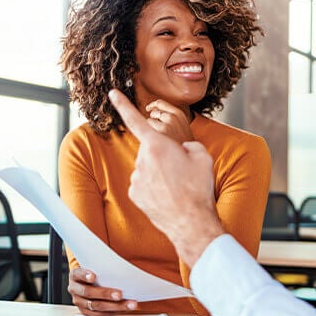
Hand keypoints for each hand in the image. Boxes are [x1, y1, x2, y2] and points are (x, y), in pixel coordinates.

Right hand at [67, 267, 137, 315]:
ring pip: (95, 306)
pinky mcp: (85, 311)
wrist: (86, 282)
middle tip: (119, 294)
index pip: (78, 274)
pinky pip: (99, 314)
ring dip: (114, 306)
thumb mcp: (94, 266)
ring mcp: (79, 301)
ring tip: (129, 304)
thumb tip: (122, 267)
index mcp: (75, 275)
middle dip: (105, 294)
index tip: (94, 277)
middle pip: (88, 292)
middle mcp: (75, 289)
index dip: (85, 275)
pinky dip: (112, 312)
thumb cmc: (94, 272)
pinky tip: (123, 309)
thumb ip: (102, 267)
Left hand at [108, 89, 224, 264]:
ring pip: (147, 167)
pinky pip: (144, 183)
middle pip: (150, 149)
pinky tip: (167, 195)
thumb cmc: (198, 188)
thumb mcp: (202, 155)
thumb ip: (187, 144)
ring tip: (177, 186)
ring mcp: (136, 178)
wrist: (192, 222)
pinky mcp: (135, 194)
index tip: (113, 93)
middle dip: (163, 154)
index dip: (123, 104)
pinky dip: (154, 186)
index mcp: (158, 145)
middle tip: (181, 169)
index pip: (136, 120)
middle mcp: (142, 160)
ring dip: (159, 172)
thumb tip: (179, 150)